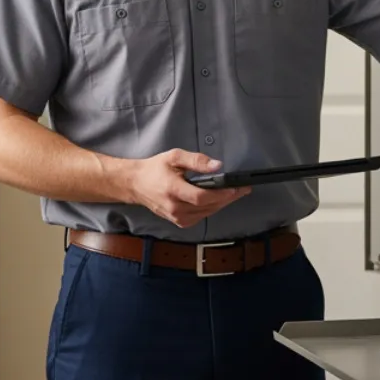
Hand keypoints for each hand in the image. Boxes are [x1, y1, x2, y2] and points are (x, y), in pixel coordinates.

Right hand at [124, 150, 250, 227]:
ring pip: (207, 213)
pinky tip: (219, 200)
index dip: (221, 194)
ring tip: (235, 193)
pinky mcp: (179, 222)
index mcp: (172, 190)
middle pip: (208, 207)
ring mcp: (176, 217)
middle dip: (228, 198)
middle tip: (243, 189)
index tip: (236, 188)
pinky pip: (201, 216)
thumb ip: (197, 161)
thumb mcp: (175, 157)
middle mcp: (174, 207)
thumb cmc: (155, 169)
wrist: (136, 184)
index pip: (202, 197)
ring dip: (222, 204)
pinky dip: (212, 208)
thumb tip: (218, 165)